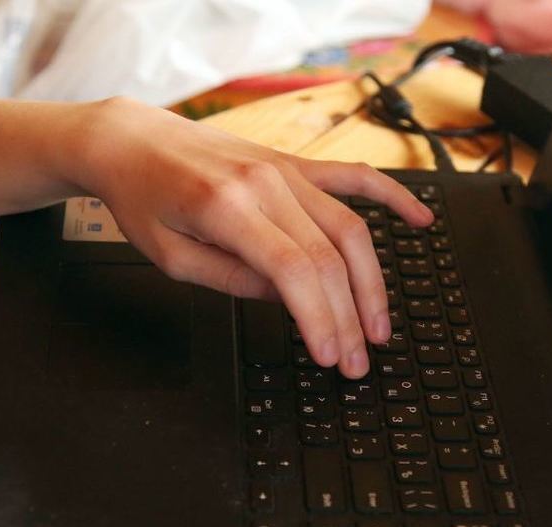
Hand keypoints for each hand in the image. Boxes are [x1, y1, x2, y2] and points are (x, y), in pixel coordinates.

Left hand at [81, 98, 433, 377]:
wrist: (132, 141)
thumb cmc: (142, 199)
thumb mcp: (172, 258)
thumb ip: (233, 281)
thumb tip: (290, 300)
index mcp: (227, 208)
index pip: (293, 272)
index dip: (320, 319)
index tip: (330, 356)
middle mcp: (264, 184)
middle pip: (329, 257)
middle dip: (349, 317)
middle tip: (357, 361)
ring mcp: (284, 170)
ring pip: (350, 227)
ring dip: (372, 282)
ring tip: (378, 326)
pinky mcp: (293, 164)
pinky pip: (355, 177)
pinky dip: (393, 197)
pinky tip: (420, 222)